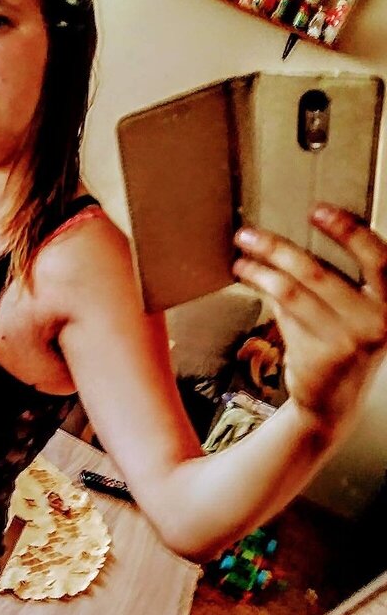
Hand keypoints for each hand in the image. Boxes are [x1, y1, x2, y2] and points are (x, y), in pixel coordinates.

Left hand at [232, 205, 386, 431]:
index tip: (318, 211)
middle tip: (248, 234)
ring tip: (240, 258)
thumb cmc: (343, 346)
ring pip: (291, 293)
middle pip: (318, 272)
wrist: (334, 403)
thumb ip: (335, 281)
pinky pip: (283, 314)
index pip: (379, 259)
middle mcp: (377, 322)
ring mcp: (346, 341)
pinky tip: (249, 280)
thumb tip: (292, 242)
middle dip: (276, 249)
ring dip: (259, 271)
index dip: (348, 231)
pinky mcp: (317, 356)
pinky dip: (264, 292)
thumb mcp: (355, 313)